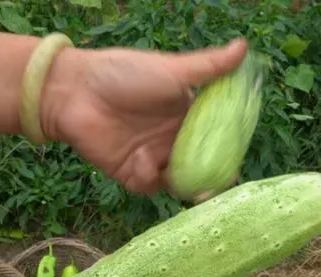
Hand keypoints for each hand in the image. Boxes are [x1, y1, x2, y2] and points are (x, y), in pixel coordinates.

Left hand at [42, 38, 248, 195]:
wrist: (76, 91)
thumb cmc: (124, 74)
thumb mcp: (172, 70)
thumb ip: (209, 67)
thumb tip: (245, 46)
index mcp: (184, 114)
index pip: (213, 137)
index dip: (227, 149)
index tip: (239, 157)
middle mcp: (170, 138)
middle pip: (198, 164)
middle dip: (211, 176)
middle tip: (222, 181)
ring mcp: (150, 156)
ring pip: (176, 180)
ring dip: (185, 183)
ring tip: (194, 186)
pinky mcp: (129, 172)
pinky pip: (148, 185)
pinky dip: (151, 179)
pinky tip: (145, 163)